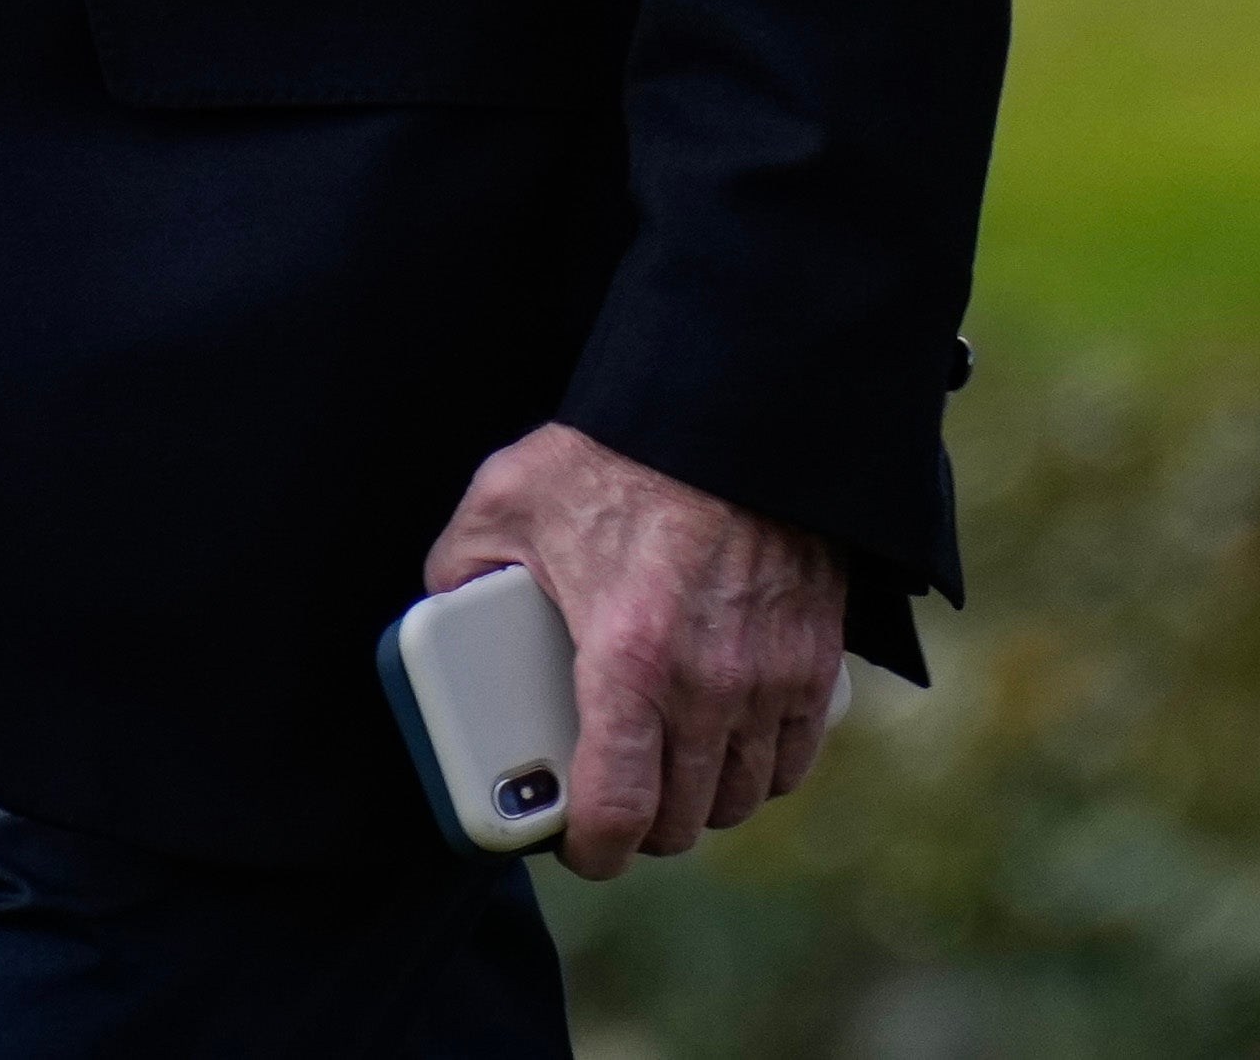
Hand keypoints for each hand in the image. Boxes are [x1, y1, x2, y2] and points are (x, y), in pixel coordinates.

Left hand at [423, 423, 849, 877]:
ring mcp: (771, 678)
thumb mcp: (507, 500)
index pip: (618, 810)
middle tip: (612, 802)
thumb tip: (444, 608)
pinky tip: (728, 747)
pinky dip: (762, 769)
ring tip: (665, 775)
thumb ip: (464, 567)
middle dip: (642, 826)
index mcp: (628, 660)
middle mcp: (708, 686)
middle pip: (684, 818)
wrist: (733, 410)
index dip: (592, 850)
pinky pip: (794, 757)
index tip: (576, 848)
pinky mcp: (815, 659)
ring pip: (741, 794)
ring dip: (701, 801)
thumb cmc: (618, 453)